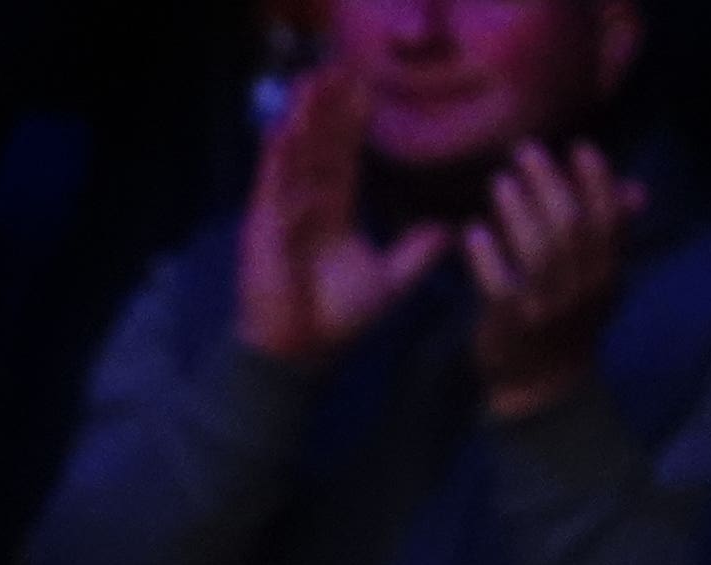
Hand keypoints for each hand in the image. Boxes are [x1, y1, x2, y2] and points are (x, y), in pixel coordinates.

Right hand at [236, 64, 450, 373]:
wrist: (301, 353)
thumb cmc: (336, 321)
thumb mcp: (389, 281)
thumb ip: (416, 254)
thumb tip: (448, 230)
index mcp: (333, 213)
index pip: (344, 158)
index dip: (353, 124)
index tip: (364, 88)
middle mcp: (305, 205)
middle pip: (318, 146)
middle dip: (327, 107)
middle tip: (337, 65)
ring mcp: (282, 213)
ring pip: (294, 155)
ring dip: (301, 117)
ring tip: (311, 80)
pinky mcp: (262, 228)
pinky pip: (270, 184)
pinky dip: (276, 156)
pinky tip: (285, 125)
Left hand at [465, 138, 637, 423]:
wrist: (540, 389)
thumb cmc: (565, 321)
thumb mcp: (596, 280)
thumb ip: (612, 235)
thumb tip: (637, 190)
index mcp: (607, 274)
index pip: (609, 218)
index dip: (596, 180)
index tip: (578, 147)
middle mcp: (582, 290)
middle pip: (570, 225)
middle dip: (548, 181)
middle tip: (523, 151)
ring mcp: (546, 309)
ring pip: (537, 250)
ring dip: (516, 209)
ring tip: (499, 182)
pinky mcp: (510, 326)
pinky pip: (498, 284)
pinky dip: (485, 255)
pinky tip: (472, 231)